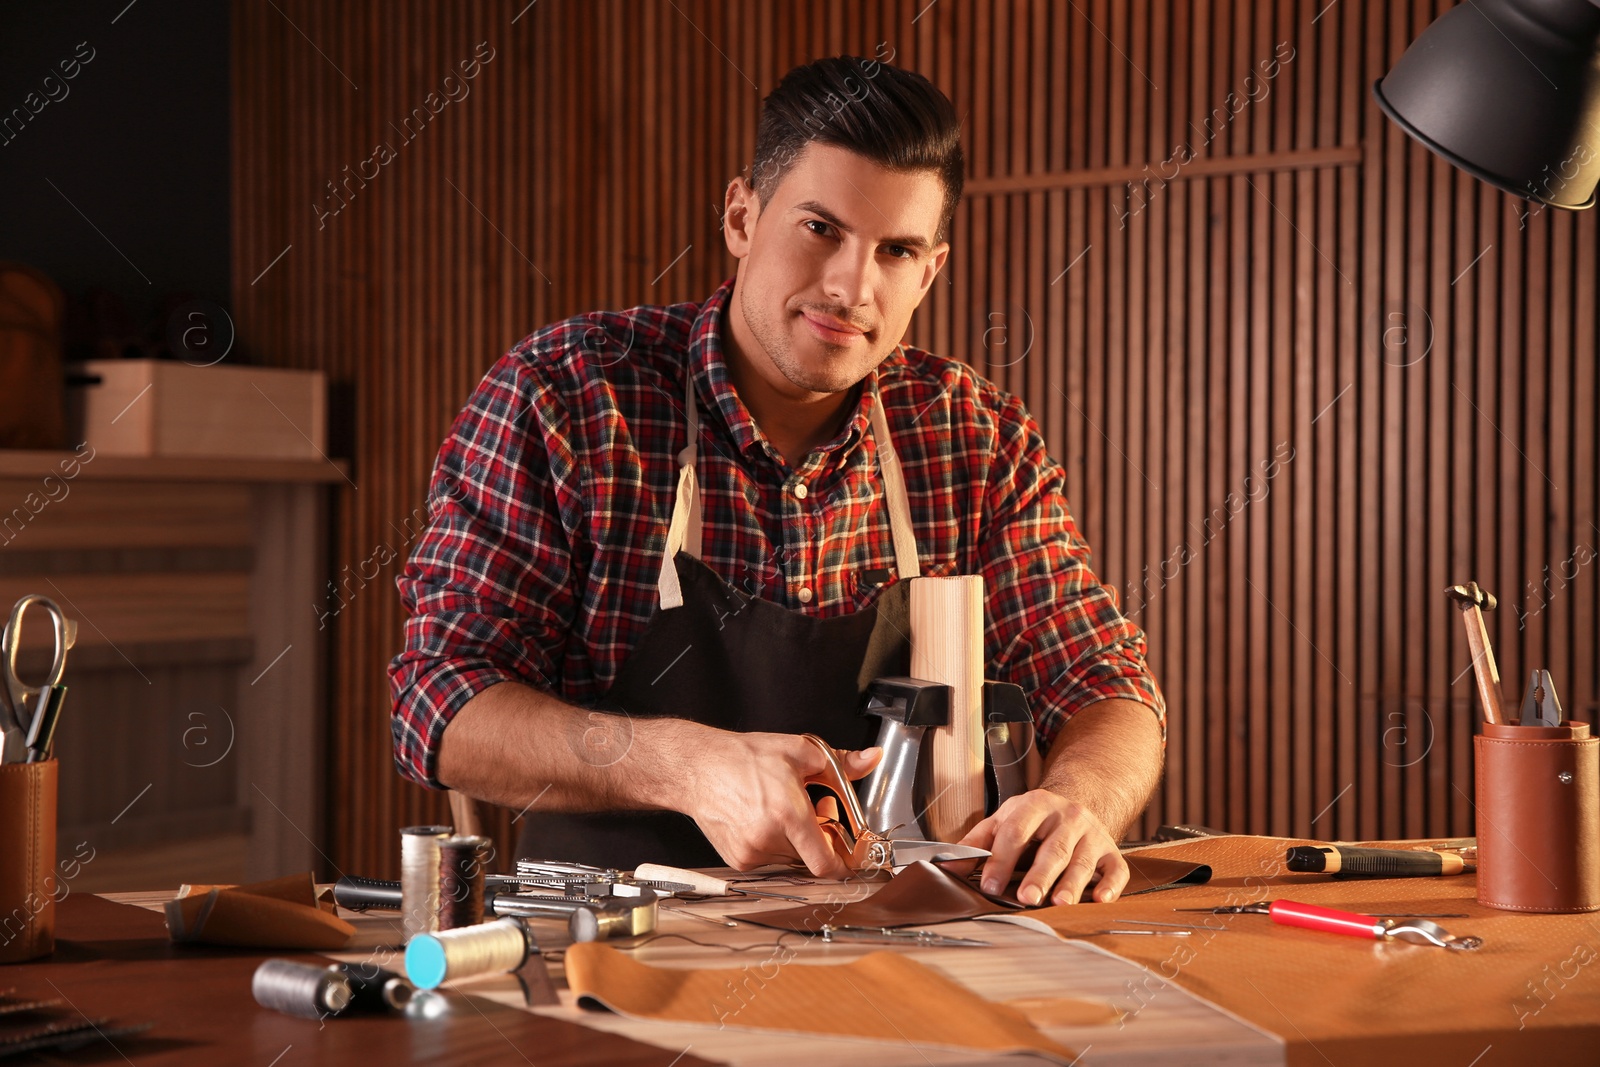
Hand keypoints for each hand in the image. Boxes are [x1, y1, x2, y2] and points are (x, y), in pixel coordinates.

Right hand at [684, 730, 879, 878]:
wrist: (697, 769)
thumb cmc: (743, 758)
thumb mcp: (799, 752)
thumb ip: (842, 762)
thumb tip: (871, 759)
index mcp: (788, 814)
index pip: (825, 863)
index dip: (844, 864)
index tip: (850, 856)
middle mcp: (768, 839)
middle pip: (811, 856)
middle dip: (820, 836)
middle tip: (818, 810)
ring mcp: (751, 853)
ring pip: (791, 857)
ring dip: (797, 840)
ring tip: (787, 810)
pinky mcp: (738, 860)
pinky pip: (770, 859)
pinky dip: (775, 843)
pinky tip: (766, 819)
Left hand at [958, 789, 1127, 905]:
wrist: (1077, 802)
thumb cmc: (1034, 819)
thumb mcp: (1003, 820)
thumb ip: (977, 842)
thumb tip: (948, 867)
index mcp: (1036, 805)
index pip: (1016, 832)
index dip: (1002, 859)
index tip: (989, 885)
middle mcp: (1068, 817)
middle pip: (1053, 848)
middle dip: (1039, 875)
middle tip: (1026, 899)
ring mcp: (1093, 834)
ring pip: (1083, 861)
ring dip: (1072, 883)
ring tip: (1059, 903)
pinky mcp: (1111, 851)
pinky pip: (1115, 869)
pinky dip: (1110, 886)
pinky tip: (1100, 900)